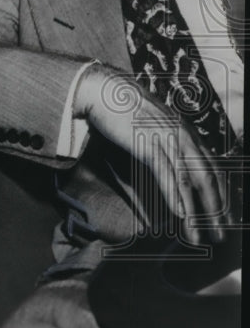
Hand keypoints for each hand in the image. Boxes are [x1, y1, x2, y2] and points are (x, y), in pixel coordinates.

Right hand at [74, 65, 226, 244]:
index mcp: (187, 133)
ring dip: (198, 212)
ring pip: (190, 182)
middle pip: (208, 178)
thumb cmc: (125, 109)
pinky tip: (181, 214)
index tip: (224, 216)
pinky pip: (167, 175)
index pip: (212, 168)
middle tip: (221, 234)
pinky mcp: (149, 145)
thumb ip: (166, 143)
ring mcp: (168, 141)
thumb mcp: (154, 127)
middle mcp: (184, 137)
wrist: (104, 92)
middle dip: (217, 210)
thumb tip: (170, 163)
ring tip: (201, 235)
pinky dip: (175, 196)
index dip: (220, 194)